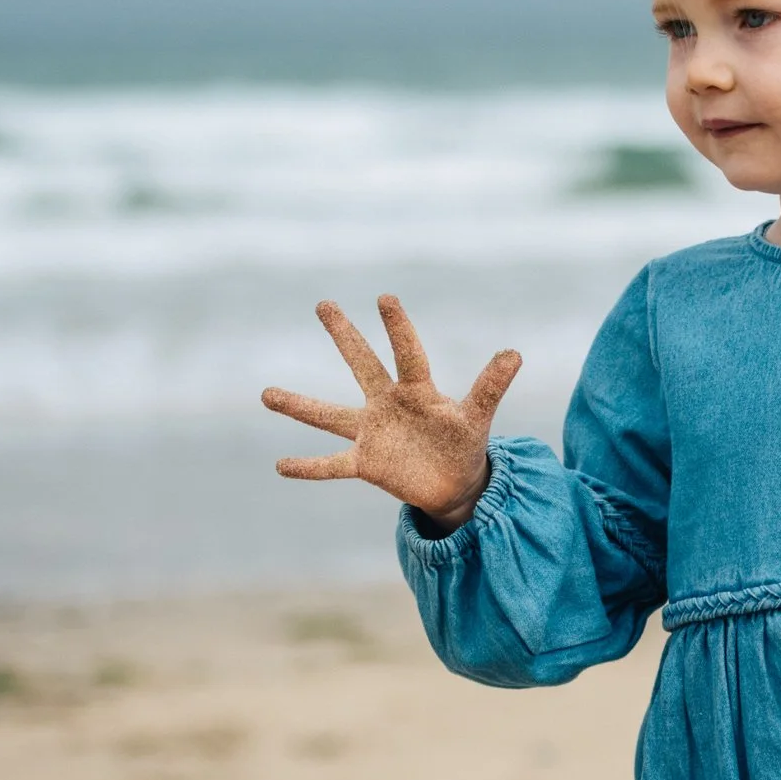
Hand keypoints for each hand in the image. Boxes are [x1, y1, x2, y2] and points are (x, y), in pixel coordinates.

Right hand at [261, 295, 521, 529]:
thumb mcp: (478, 416)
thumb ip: (491, 387)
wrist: (454, 481)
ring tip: (265, 393)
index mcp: (417, 390)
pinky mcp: (366, 463)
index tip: (385, 298)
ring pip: (329, 415)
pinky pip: (331, 465)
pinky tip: (280, 465)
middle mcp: (388, 403)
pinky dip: (307, 467)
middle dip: (345, 336)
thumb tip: (514, 353)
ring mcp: (372, 432)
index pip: (408, 354)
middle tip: (324, 304)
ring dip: (299, 406)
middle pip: (363, 365)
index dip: (398, 329)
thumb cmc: (463, 442)